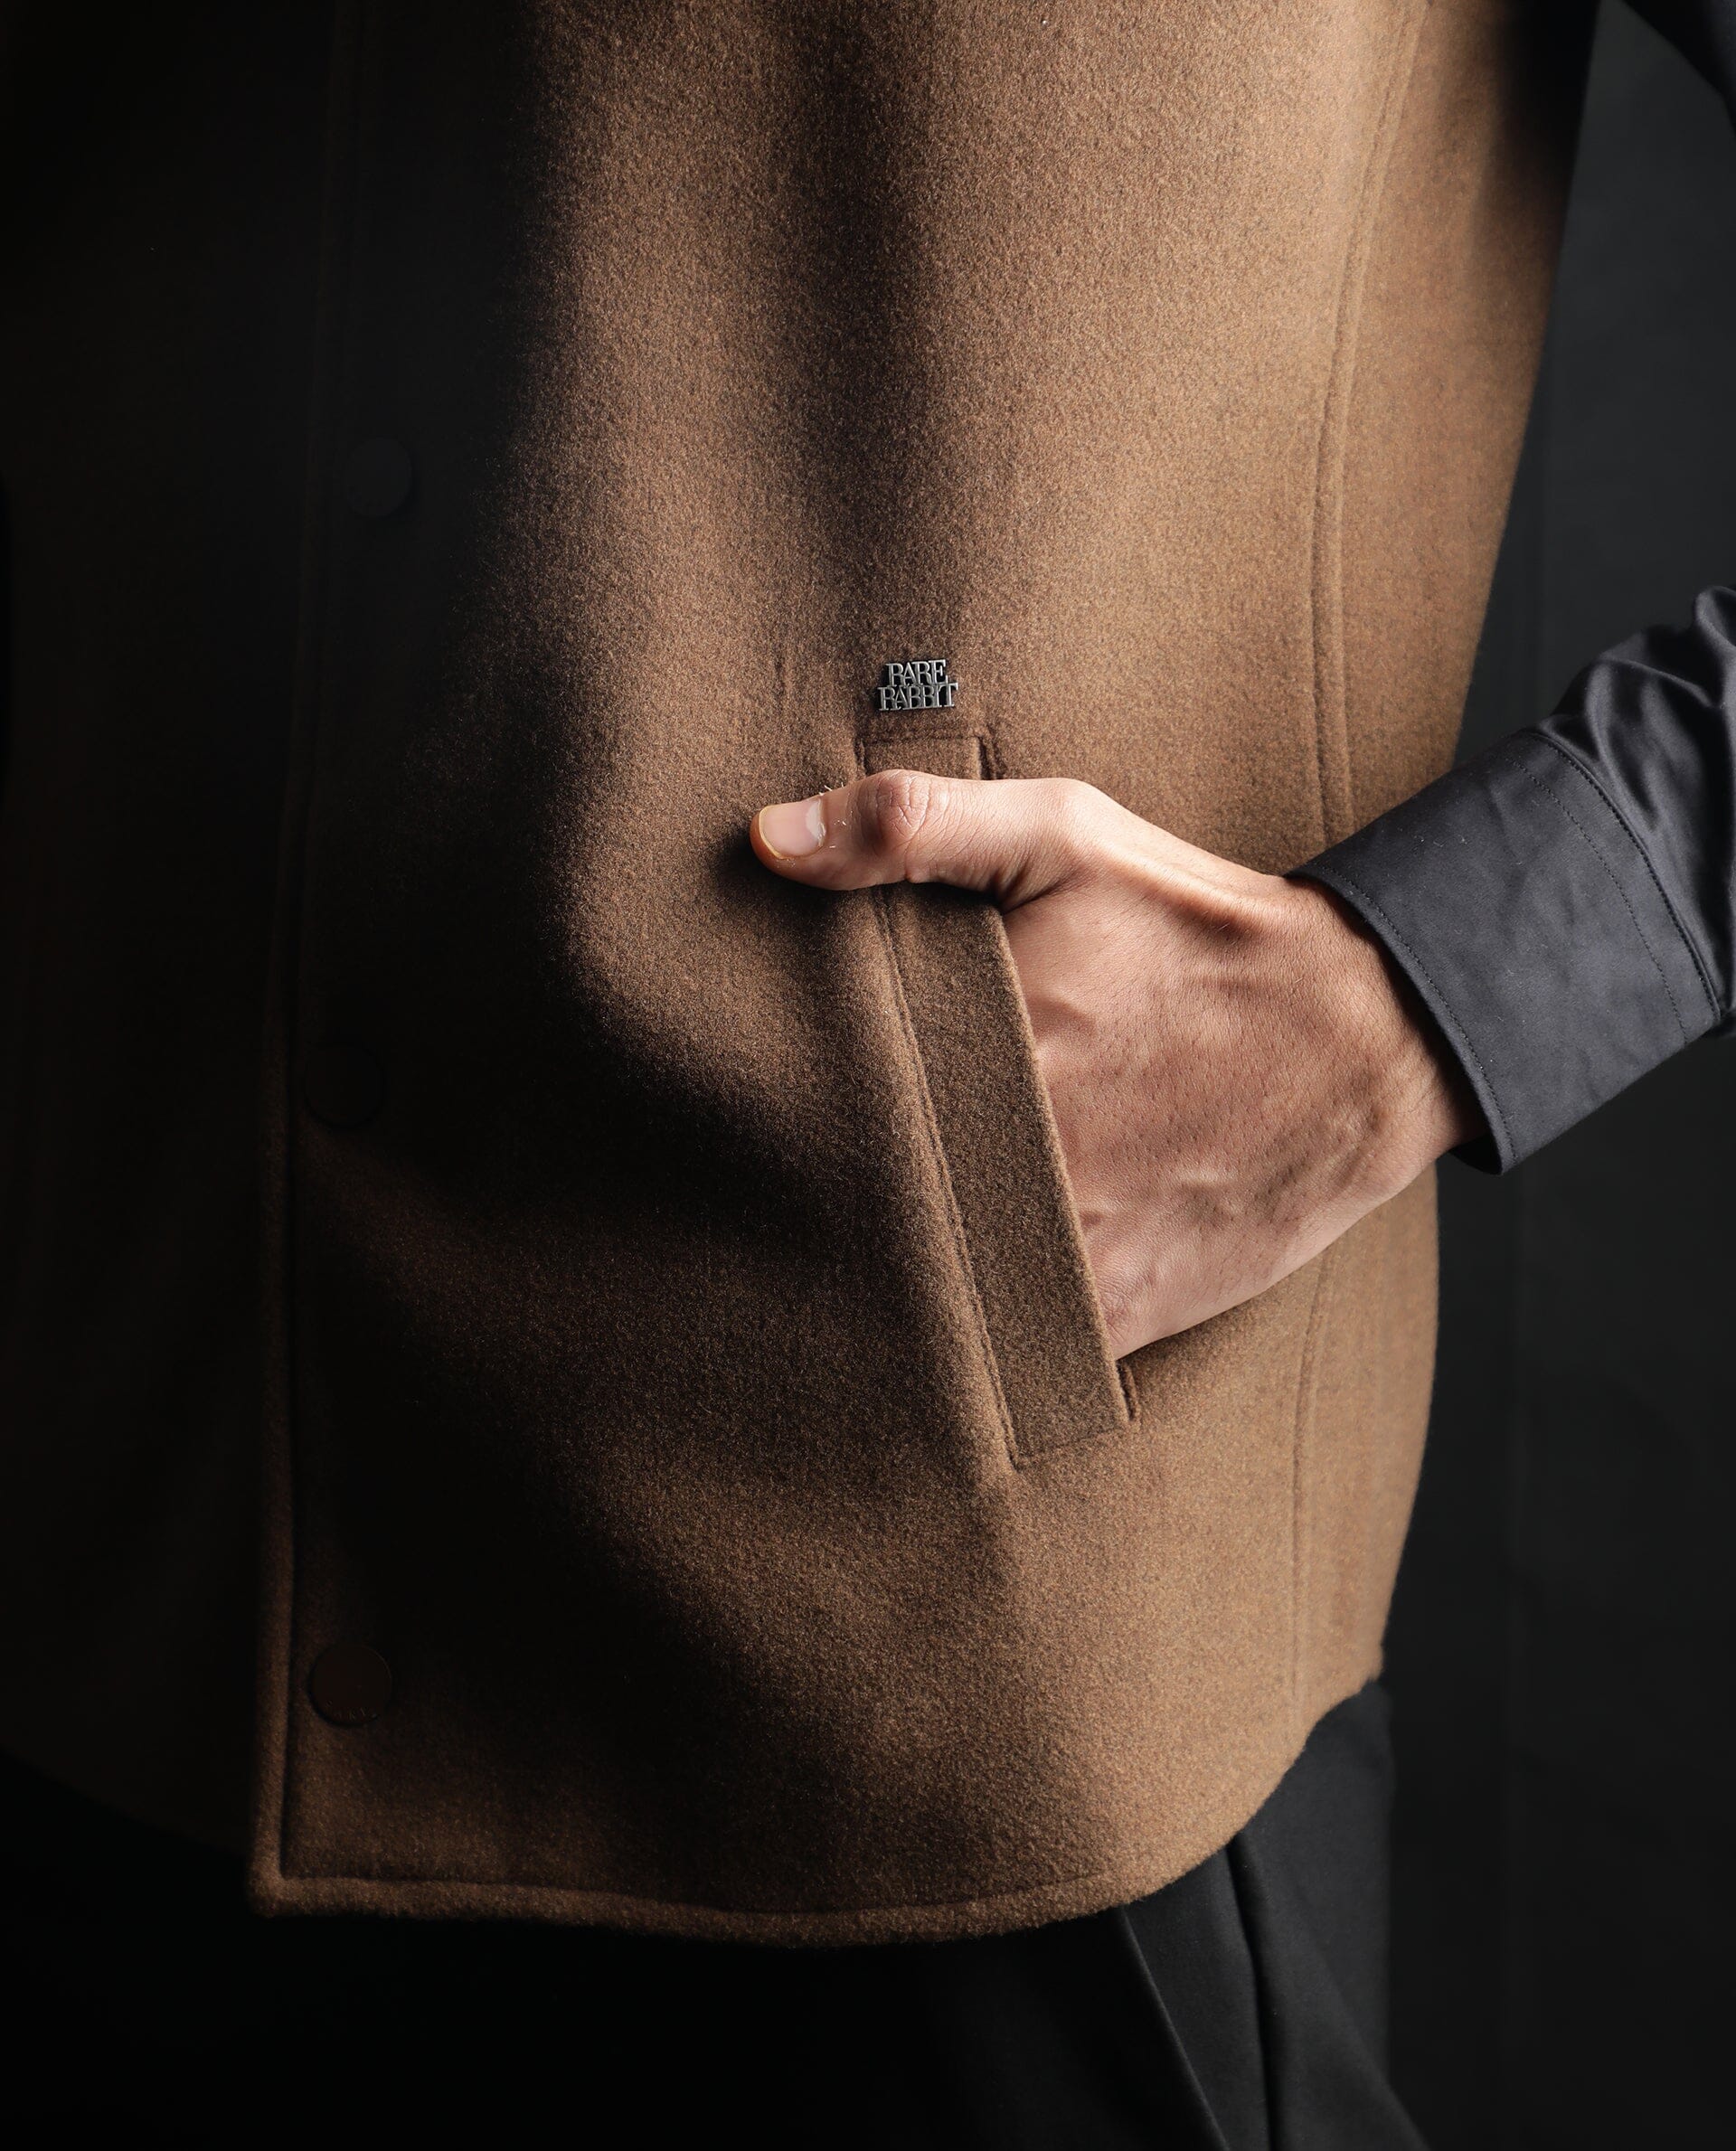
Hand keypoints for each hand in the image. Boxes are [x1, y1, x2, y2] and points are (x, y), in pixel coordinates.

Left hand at [751, 772, 1479, 1356]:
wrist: (1370, 1035)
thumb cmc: (1206, 929)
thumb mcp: (1068, 837)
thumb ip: (914, 828)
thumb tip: (767, 840)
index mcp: (985, 1048)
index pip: (830, 1103)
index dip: (775, 1111)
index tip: (737, 1103)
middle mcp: (1017, 1162)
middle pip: (865, 1203)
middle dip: (815, 1195)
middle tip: (758, 1186)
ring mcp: (1068, 1249)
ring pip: (928, 1289)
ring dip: (887, 1271)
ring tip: (833, 1253)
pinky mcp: (1120, 1310)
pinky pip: (1011, 1348)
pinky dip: (972, 1337)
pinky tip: (936, 1308)